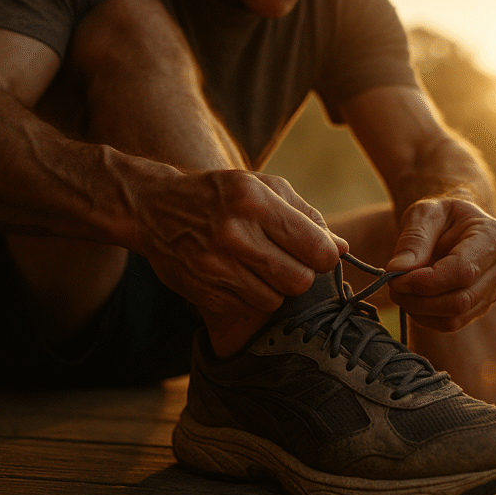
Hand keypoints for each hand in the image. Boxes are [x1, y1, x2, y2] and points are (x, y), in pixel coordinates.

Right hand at [135, 169, 347, 325]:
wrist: (154, 209)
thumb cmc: (220, 195)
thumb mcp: (262, 187)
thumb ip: (305, 215)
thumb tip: (341, 248)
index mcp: (255, 202)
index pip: (316, 249)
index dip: (325, 256)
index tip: (318, 253)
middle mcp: (235, 235)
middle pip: (300, 280)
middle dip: (302, 274)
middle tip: (288, 262)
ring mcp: (216, 267)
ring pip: (275, 299)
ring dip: (274, 287)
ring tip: (258, 266)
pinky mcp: (204, 292)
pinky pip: (247, 307)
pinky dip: (249, 296)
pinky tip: (235, 274)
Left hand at [385, 198, 495, 331]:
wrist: (452, 225)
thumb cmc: (439, 216)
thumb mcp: (423, 213)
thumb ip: (413, 239)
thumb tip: (398, 269)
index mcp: (493, 237)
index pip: (462, 271)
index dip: (426, 281)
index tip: (396, 277)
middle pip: (460, 300)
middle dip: (418, 299)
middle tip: (392, 284)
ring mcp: (494, 290)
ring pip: (455, 318)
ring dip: (419, 310)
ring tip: (400, 289)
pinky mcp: (480, 306)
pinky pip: (451, 323)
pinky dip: (425, 317)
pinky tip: (413, 298)